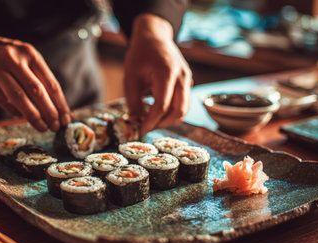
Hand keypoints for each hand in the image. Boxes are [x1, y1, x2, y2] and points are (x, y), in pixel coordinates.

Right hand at [0, 24, 71, 131]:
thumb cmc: (2, 56)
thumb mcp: (23, 58)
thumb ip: (37, 78)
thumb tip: (55, 106)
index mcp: (29, 53)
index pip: (50, 83)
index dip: (60, 103)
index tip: (66, 118)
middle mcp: (13, 58)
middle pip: (36, 90)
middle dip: (49, 112)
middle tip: (55, 126)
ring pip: (18, 97)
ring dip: (32, 115)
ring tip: (42, 127)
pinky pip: (1, 100)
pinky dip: (13, 110)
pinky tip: (20, 117)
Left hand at [124, 14, 191, 135]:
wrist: (154, 36)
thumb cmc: (140, 54)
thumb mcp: (130, 77)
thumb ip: (132, 101)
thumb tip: (135, 122)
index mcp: (166, 73)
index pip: (162, 105)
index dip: (151, 121)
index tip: (141, 130)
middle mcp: (181, 77)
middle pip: (179, 111)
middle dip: (162, 123)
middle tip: (147, 127)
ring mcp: (187, 79)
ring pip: (184, 109)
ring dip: (169, 119)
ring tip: (151, 120)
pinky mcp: (187, 81)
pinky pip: (184, 102)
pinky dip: (172, 111)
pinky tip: (157, 110)